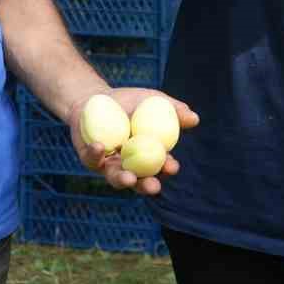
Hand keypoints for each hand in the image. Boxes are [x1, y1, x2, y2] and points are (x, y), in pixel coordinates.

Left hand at [70, 88, 199, 194]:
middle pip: (139, 181)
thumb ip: (174, 109)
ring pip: (116, 177)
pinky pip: (92, 160)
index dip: (167, 168)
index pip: (160, 165)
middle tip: (153, 186)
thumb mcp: (153, 100)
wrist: (96, 97)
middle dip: (147, 186)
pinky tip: (100, 146)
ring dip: (122, 180)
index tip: (172, 166)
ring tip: (128, 178)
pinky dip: (96, 154)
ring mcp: (108, 164)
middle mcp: (129, 165)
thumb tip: (195, 118)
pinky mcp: (89, 159)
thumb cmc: (129, 100)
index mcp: (147, 154)